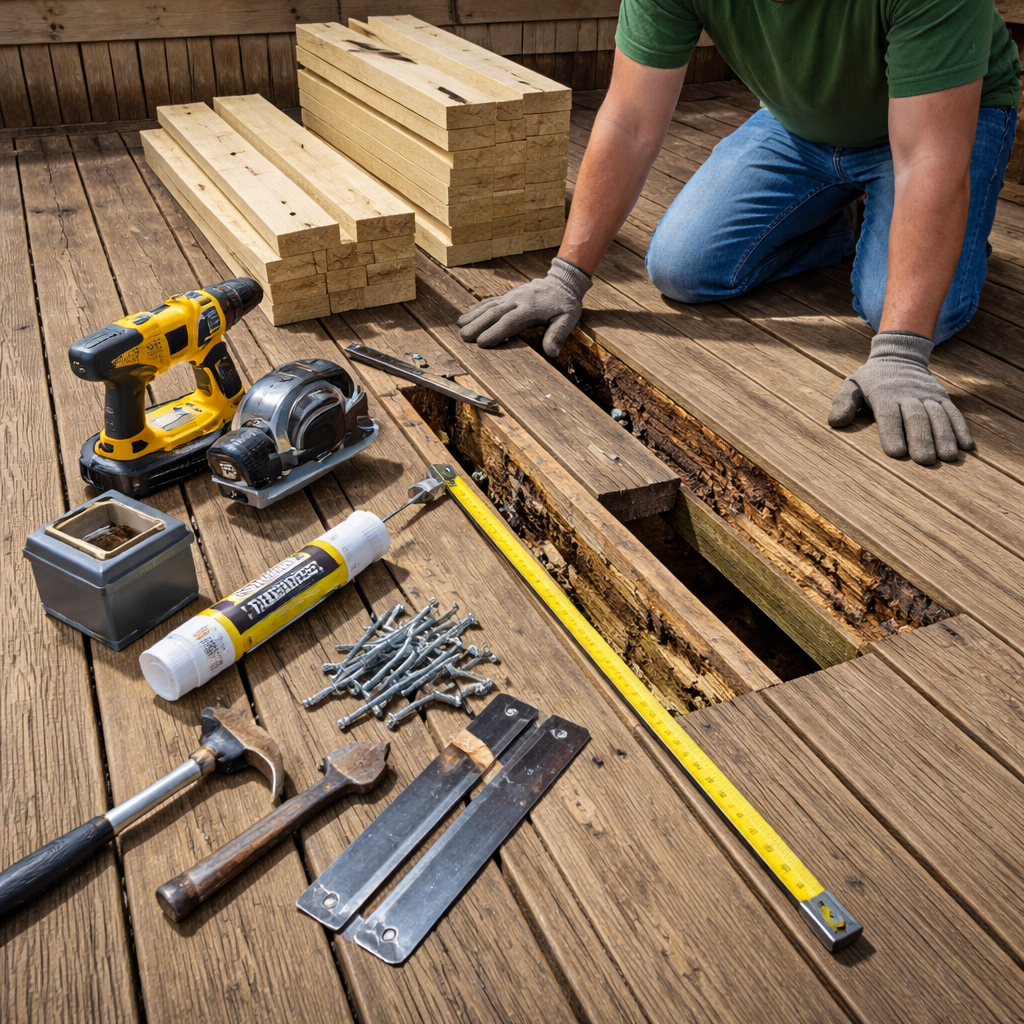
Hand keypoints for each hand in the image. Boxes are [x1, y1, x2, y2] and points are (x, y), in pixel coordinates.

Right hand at [457, 257, 591, 356]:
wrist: (562, 282)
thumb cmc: (565, 304)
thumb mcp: (567, 319)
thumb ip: (558, 334)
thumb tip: (552, 353)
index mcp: (531, 308)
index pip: (510, 321)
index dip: (496, 332)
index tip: (482, 343)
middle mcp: (517, 300)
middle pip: (494, 313)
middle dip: (478, 325)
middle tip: (464, 337)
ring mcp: (511, 296)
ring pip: (489, 305)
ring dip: (474, 316)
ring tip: (460, 326)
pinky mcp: (508, 295)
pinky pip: (490, 301)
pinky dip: (477, 308)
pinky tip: (467, 315)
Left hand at [828, 331, 973, 464]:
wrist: (899, 355)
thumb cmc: (871, 378)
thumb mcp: (851, 385)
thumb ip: (843, 403)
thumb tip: (835, 422)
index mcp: (884, 394)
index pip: (888, 415)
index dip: (892, 433)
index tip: (896, 453)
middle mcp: (908, 394)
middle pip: (916, 418)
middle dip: (921, 439)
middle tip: (925, 461)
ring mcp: (927, 395)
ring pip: (938, 416)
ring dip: (945, 437)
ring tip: (948, 457)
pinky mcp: (941, 397)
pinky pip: (953, 412)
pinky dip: (961, 428)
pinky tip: (966, 446)